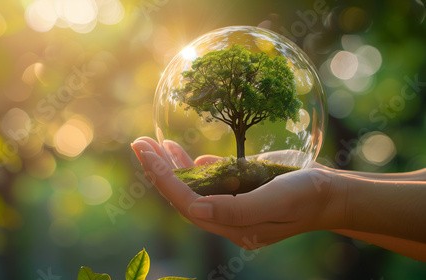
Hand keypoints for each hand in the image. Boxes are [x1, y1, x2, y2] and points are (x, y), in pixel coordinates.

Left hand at [131, 137, 344, 248]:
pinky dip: (195, 167)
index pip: (188, 203)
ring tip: (154, 144)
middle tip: (139, 143)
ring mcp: (234, 204)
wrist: (331, 194)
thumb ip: (236, 208)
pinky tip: (184, 154)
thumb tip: (195, 208)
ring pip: (194, 187)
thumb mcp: (275, 201)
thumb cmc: (307, 195)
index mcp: (234, 225)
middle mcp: (229, 218)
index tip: (145, 152)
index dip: (164, 179)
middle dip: (160, 170)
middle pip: (184, 196)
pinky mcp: (241, 191)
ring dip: (173, 166)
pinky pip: (211, 181)